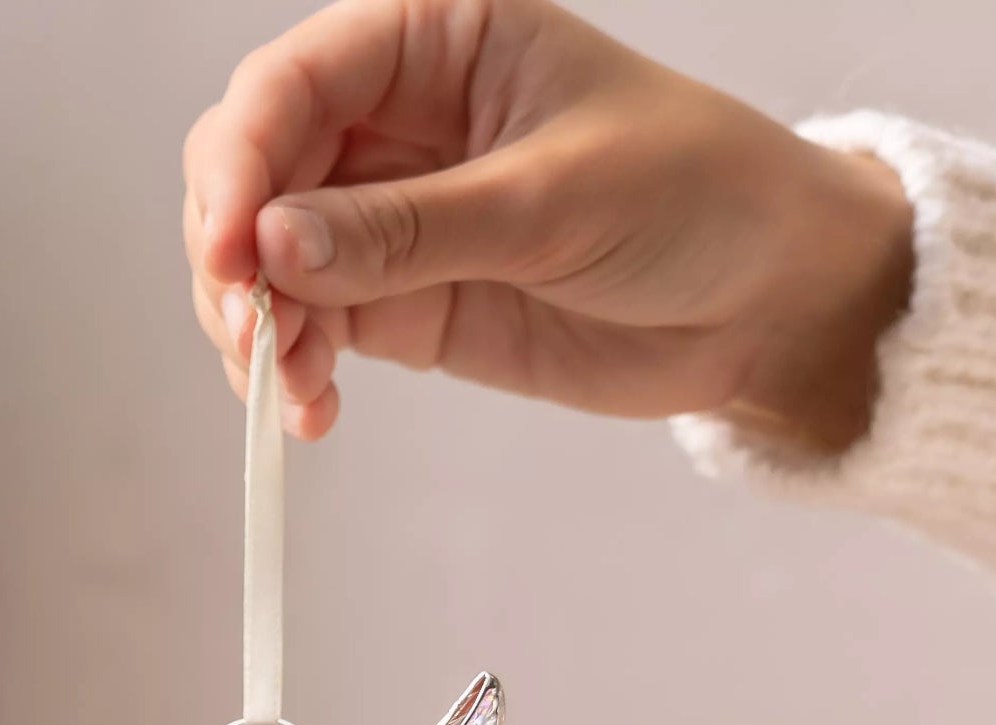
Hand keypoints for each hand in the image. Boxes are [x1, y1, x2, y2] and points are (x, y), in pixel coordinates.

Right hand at [183, 0, 913, 449]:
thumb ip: (408, 229)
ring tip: (289, 391)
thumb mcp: (552, 201)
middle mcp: (394, 123)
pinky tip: (309, 411)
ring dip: (258, 328)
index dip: (241, 165)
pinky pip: (314, 330)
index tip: (231, 253)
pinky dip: (294, 373)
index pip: (293, 84)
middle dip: (231, 255)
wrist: (764, 300)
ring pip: (268, 263)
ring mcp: (389, 219)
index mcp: (433, 42)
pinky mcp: (402, 305)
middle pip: (255, 171)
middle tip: (251, 333)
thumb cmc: (695, 196)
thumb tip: (273, 250)